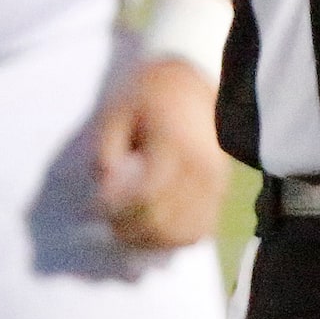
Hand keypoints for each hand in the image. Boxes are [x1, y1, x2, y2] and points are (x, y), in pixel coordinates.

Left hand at [93, 54, 228, 251]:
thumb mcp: (115, 114)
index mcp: (175, 146)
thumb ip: (106, 154)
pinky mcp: (222, 187)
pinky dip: (177, 238)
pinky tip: (157, 230)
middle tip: (109, 221)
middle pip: (165, 223)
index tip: (97, 206)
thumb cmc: (147, 94)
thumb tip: (106, 193)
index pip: (147, 199)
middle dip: (130, 230)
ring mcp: (217, 181)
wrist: (189, 77)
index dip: (118, 212)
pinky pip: (202, 229)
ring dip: (153, 240)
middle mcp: (202, 168)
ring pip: (185, 233)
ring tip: (131, 229)